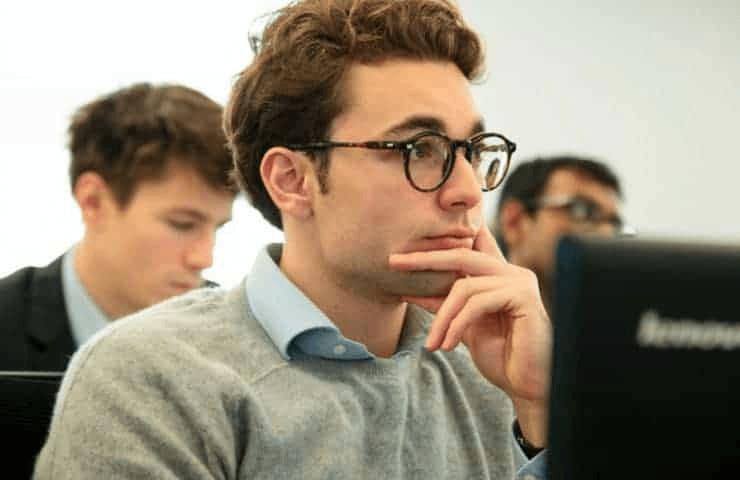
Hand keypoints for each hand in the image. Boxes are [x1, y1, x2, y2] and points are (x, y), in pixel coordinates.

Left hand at [388, 225, 551, 445]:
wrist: (527, 385)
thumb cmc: (500, 356)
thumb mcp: (462, 327)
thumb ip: (443, 306)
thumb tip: (408, 291)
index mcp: (497, 275)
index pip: (466, 247)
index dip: (437, 244)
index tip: (404, 250)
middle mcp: (510, 272)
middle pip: (461, 255)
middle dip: (424, 258)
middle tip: (393, 263)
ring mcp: (519, 281)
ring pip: (464, 287)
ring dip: (442, 317)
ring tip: (432, 342)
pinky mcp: (523, 296)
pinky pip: (477, 303)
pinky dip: (457, 324)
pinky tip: (446, 345)